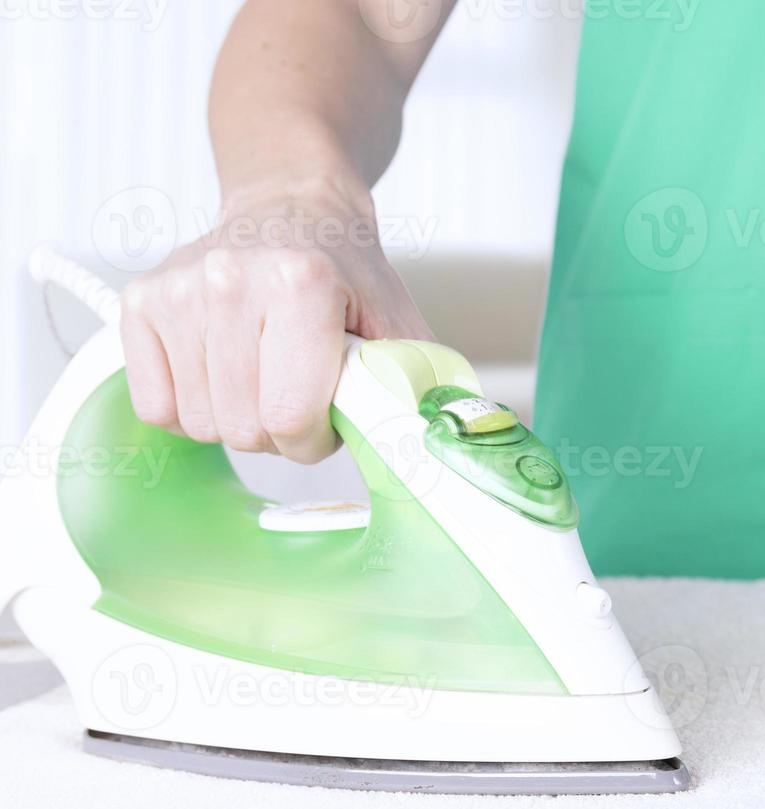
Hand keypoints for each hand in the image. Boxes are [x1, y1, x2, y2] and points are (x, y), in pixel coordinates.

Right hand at [119, 181, 431, 461]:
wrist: (291, 209)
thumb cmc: (346, 273)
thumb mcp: (397, 322)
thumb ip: (411, 383)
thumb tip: (423, 442)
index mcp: (300, 284)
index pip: (290, 415)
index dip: (315, 440)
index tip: (328, 421)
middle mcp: (230, 281)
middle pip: (245, 427)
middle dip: (281, 432)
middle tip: (300, 394)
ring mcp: (178, 290)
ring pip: (201, 423)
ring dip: (239, 421)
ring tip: (264, 379)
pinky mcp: (141, 302)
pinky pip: (157, 407)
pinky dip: (192, 410)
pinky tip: (223, 376)